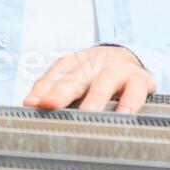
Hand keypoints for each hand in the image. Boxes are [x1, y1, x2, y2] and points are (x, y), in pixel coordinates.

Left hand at [22, 46, 156, 113]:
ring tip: (88, 111)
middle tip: (50, 105)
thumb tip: (29, 105)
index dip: (41, 92)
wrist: (126, 56)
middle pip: (74, 79)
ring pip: (104, 82)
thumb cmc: (93, 74)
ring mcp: (116, 70)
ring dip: (96, 97)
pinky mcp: (139, 79)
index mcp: (71, 65)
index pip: (52, 79)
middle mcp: (92, 65)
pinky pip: (136, 90)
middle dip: (61, 92)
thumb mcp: (71, 78)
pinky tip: (124, 113)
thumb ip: (50, 91)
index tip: (31, 104)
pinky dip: (131, 101)